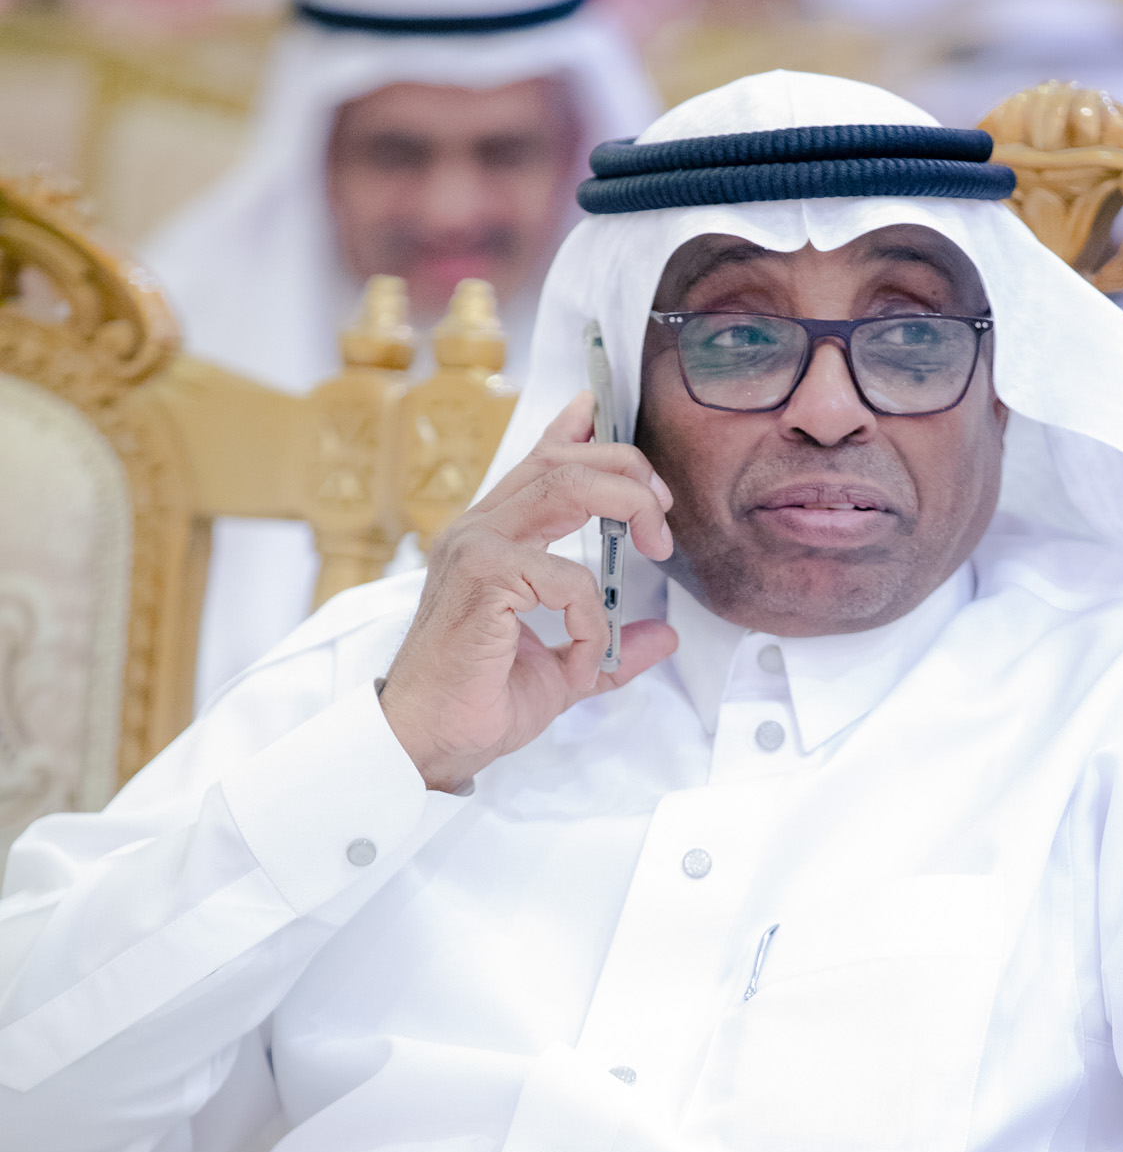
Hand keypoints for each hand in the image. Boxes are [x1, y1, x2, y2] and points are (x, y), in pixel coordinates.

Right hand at [380, 392, 677, 791]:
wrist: (431, 743)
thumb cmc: (479, 704)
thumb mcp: (563, 669)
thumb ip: (608, 642)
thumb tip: (660, 635)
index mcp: (490, 540)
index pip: (536, 464)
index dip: (573, 429)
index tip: (601, 408)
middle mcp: (477, 531)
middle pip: (562, 461)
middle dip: (627, 470)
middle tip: (662, 514)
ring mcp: (474, 549)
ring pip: (567, 487)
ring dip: (627, 505)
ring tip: (656, 547)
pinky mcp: (482, 578)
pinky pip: (568, 579)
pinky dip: (593, 623)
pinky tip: (584, 663)